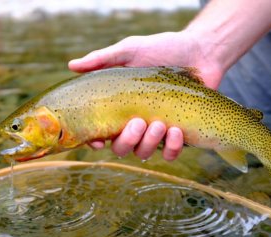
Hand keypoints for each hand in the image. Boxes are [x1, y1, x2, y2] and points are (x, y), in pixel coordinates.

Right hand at [69, 31, 221, 160]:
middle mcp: (136, 122)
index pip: (102, 132)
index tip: (98, 140)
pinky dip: (171, 148)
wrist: (199, 51)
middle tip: (138, 122)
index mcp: (121, 107)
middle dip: (127, 140)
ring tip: (160, 124)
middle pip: (121, 147)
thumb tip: (71, 65)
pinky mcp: (179, 134)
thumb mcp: (130, 50)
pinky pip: (170, 153)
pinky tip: (176, 131)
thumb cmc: (163, 49)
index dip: (96, 141)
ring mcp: (157, 130)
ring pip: (144, 153)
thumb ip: (102, 59)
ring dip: (149, 144)